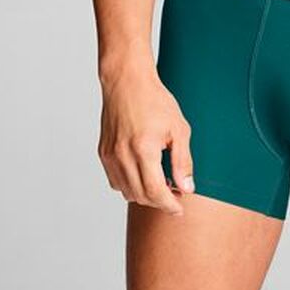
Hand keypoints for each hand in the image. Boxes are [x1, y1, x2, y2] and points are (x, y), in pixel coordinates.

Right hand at [98, 59, 194, 215]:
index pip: (155, 193)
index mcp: (144, 149)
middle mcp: (123, 155)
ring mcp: (110, 156)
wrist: (127, 82)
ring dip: (144, 194)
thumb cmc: (155, 101)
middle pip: (141, 196)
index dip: (169, 205)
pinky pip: (116, 181)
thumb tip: (187, 188)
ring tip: (160, 182)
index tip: (179, 208)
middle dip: (160, 201)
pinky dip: (130, 185)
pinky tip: (142, 173)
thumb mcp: (178, 128)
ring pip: (127, 192)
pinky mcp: (103, 153)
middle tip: (175, 193)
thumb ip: (182, 161)